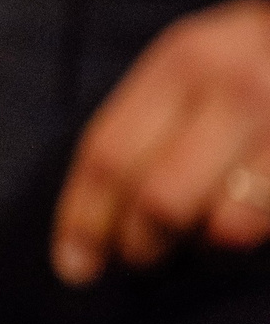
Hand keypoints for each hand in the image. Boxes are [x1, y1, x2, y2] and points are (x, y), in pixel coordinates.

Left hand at [52, 0, 269, 284]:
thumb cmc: (252, 59)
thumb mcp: (193, 65)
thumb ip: (146, 123)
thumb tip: (94, 218)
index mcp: (184, 63)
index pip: (110, 153)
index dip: (84, 218)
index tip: (73, 265)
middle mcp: (236, 89)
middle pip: (160, 198)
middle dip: (140, 244)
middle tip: (138, 255)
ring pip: (223, 225)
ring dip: (199, 248)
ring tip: (194, 238)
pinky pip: (265, 224)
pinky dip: (241, 239)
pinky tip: (232, 224)